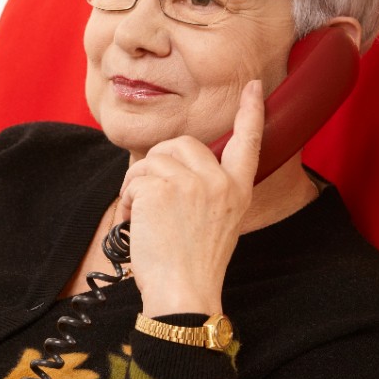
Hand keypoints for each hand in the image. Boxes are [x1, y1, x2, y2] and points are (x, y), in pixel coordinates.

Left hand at [115, 80, 263, 317]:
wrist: (184, 292)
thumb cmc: (193, 265)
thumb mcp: (218, 222)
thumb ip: (207, 190)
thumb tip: (173, 165)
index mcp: (238, 189)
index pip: (250, 142)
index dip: (250, 112)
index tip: (253, 86)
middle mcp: (219, 181)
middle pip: (181, 143)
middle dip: (157, 163)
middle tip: (150, 195)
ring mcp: (191, 182)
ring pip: (151, 159)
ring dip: (136, 184)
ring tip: (140, 214)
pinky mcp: (161, 188)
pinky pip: (133, 178)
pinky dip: (125, 199)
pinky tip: (132, 222)